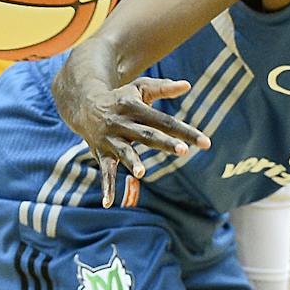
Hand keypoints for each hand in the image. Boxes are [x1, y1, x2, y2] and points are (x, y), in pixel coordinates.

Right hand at [52, 73, 207, 207]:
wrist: (84, 106)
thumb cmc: (121, 99)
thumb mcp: (140, 88)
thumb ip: (163, 88)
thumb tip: (188, 85)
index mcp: (134, 107)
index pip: (164, 121)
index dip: (184, 131)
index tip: (205, 142)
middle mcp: (122, 123)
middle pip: (147, 135)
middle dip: (165, 143)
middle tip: (184, 151)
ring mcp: (111, 139)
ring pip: (124, 151)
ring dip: (133, 161)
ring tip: (142, 173)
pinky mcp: (102, 154)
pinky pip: (105, 171)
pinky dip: (107, 187)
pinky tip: (110, 203)